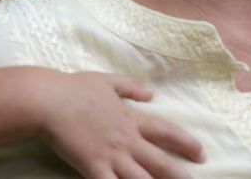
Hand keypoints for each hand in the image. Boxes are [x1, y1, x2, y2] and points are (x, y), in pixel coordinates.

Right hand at [36, 71, 203, 178]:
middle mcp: (126, 141)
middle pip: (161, 162)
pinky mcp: (93, 168)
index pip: (166, 131)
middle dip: (180, 175)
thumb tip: (151, 93)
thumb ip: (130, 87)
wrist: (49, 101)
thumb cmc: (75, 89)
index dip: (186, 143)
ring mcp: (111, 156)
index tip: (201, 153)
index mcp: (130, 119)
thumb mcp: (107, 81)